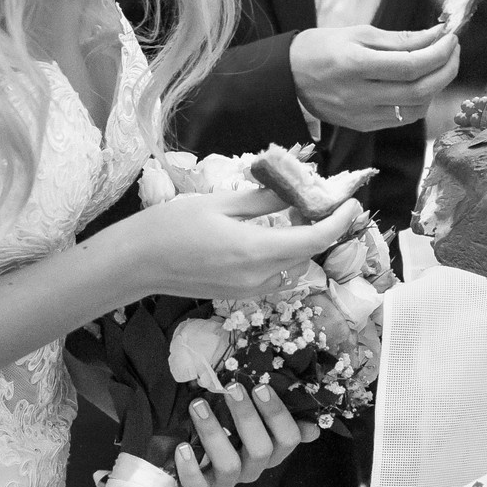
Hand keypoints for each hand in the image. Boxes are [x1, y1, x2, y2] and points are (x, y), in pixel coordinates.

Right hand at [109, 186, 365, 302]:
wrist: (136, 264)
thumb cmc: (170, 226)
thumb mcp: (219, 204)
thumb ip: (263, 200)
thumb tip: (296, 189)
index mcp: (255, 251)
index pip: (314, 239)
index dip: (339, 221)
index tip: (350, 203)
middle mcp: (259, 278)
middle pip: (307, 255)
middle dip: (318, 229)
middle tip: (314, 200)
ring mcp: (249, 292)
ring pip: (292, 269)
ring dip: (299, 244)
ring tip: (290, 215)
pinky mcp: (238, 296)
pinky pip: (274, 278)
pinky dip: (281, 257)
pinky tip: (266, 236)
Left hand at [172, 380, 320, 486]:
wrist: (195, 443)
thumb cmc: (230, 420)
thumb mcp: (256, 414)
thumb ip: (282, 415)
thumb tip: (314, 427)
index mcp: (273, 448)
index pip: (289, 438)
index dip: (277, 414)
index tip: (260, 386)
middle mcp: (254, 467)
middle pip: (260, 450)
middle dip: (246, 417)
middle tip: (231, 388)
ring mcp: (229, 480)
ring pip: (229, 465)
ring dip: (214, 433)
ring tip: (198, 405)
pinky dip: (190, 469)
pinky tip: (182, 446)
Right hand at [289, 24, 459, 132]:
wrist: (288, 77)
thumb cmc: (322, 48)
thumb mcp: (358, 33)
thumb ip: (400, 39)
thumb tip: (436, 36)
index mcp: (356, 65)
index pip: (412, 65)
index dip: (439, 52)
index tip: (451, 37)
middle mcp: (360, 95)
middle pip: (420, 90)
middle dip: (446, 70)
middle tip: (452, 50)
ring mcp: (362, 115)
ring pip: (416, 108)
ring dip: (436, 87)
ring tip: (438, 65)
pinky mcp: (363, 126)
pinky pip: (403, 118)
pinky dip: (419, 101)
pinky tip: (420, 83)